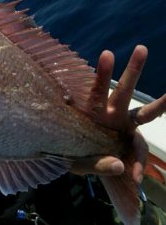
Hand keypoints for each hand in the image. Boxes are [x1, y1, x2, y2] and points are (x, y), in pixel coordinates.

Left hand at [71, 45, 165, 182]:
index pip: (98, 90)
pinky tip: (136, 177)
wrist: (76, 161)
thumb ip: (94, 164)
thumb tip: (121, 166)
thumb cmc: (70, 153)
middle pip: (124, 90)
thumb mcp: (74, 161)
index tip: (107, 53)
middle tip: (142, 48)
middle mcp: (110, 113)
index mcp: (91, 110)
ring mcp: (123, 125)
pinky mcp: (130, 139)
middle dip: (133, 70)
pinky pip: (140, 150)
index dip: (104, 74)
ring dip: (162, 103)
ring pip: (144, 112)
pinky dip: (138, 164)